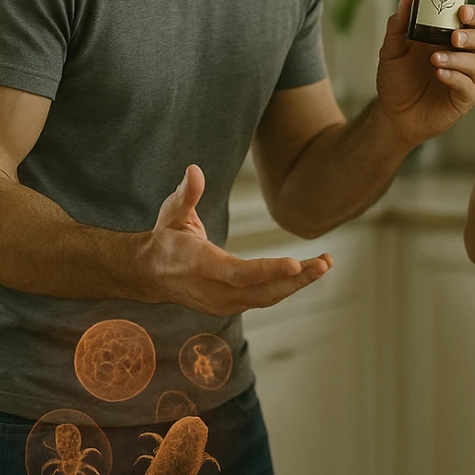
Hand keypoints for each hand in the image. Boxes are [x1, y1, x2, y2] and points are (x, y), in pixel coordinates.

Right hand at [136, 164, 332, 314]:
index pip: (239, 274)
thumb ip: (186, 194)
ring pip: (266, 297)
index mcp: (200, 266)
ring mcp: (222, 303)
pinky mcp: (230, 305)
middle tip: (324, 263)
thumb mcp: (171, 213)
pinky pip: (263, 298)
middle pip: (261, 291)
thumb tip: (195, 169)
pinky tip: (308, 272)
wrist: (149, 274)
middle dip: (296, 279)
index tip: (297, 264)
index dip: (269, 271)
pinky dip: (286, 286)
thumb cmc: (165, 238)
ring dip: (297, 283)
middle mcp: (213, 291)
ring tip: (324, 264)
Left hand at [374, 0, 474, 148]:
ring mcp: (465, 77)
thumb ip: (398, 26)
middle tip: (454, 37)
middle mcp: (461, 55)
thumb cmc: (396, 80)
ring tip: (435, 60)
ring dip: (458, 59)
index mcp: (447, 37)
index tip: (462, 11)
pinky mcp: (464, 98)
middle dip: (471, 35)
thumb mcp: (391, 51)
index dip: (472, 12)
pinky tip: (440, 74)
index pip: (470, 19)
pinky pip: (468, 86)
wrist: (393, 114)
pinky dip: (456, 78)